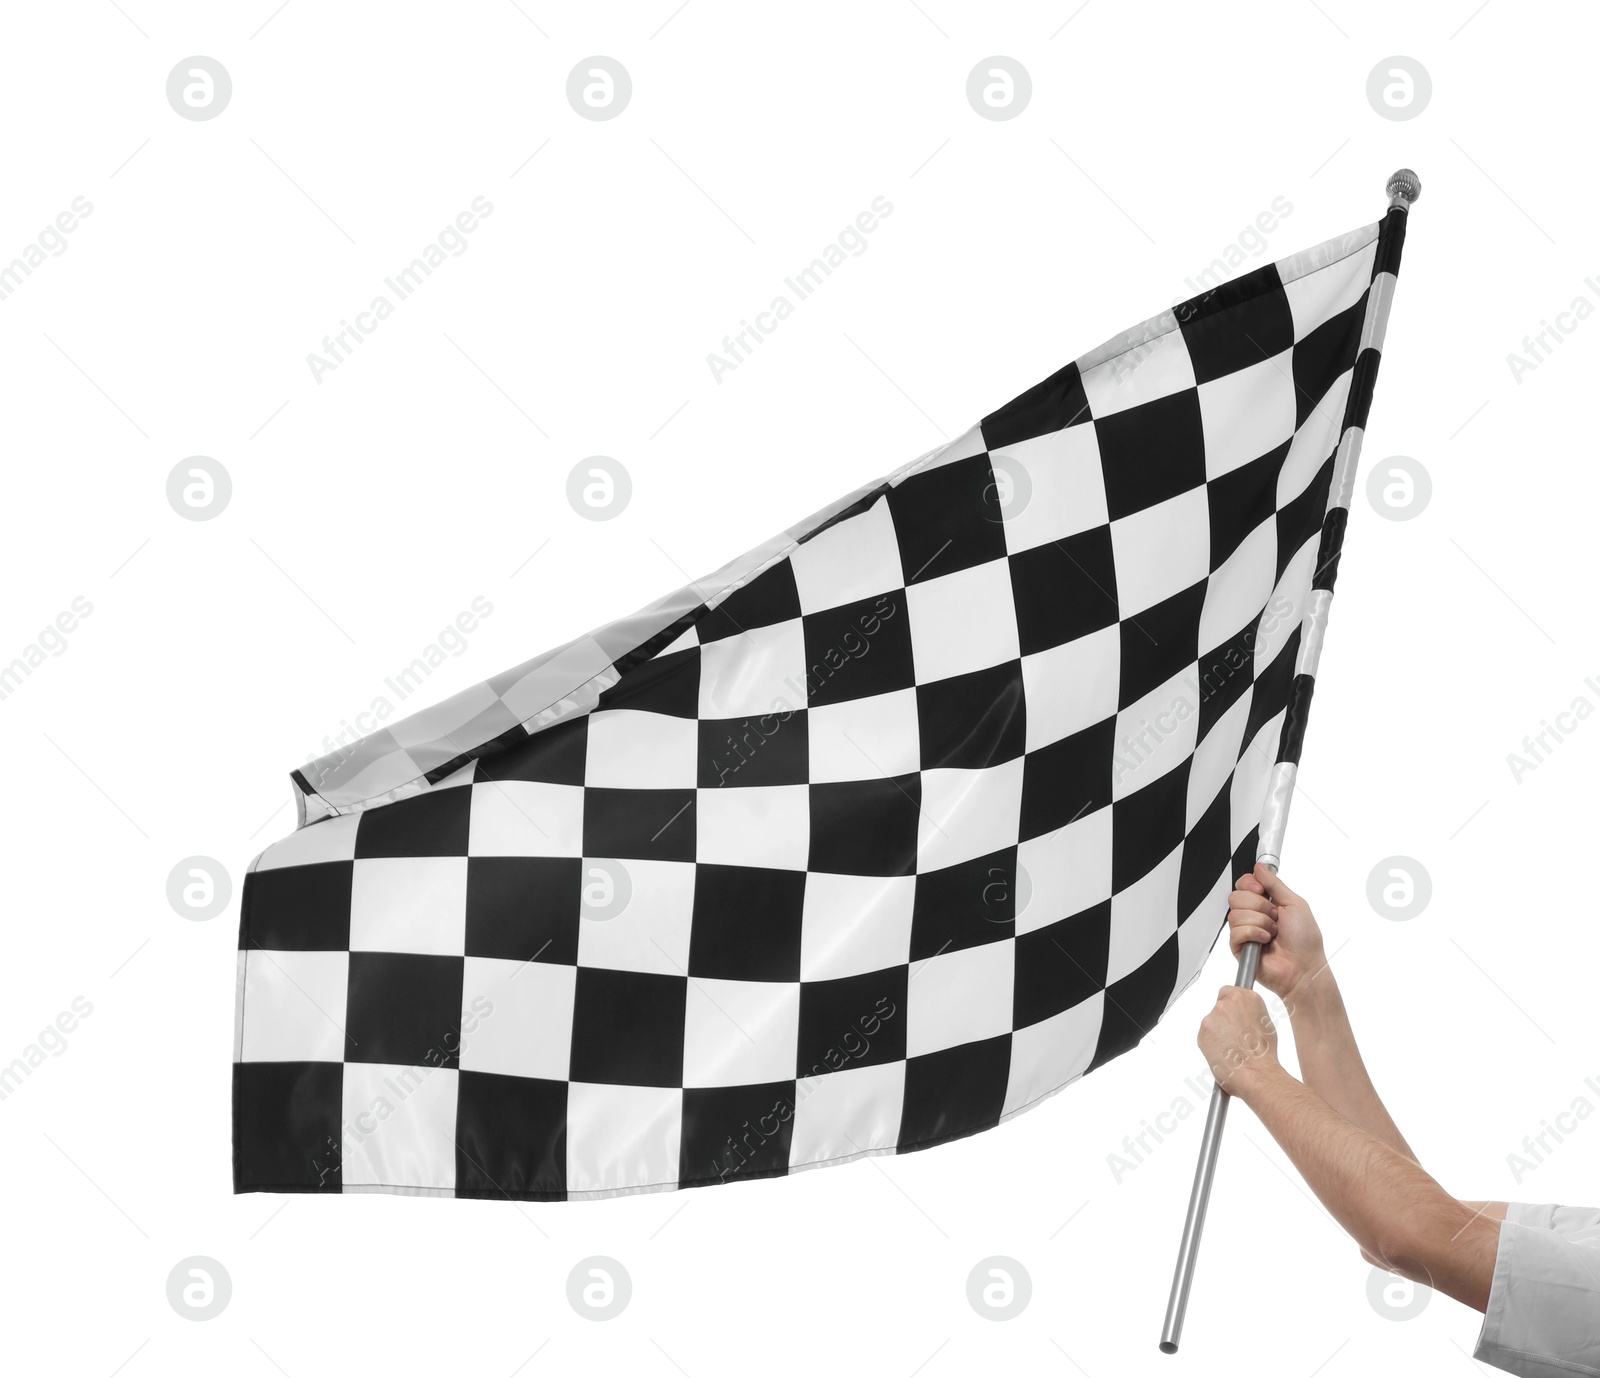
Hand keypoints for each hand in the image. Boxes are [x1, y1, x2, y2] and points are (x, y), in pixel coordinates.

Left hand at [1197, 986, 1280, 1098]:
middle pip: (1220, 1007)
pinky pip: (1206, 1035)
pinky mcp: (1202, 1031)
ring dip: (1218, 1032)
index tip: (1233, 1013)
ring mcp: (1212, 1017)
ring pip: (1212, 1022)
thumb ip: (1249, 1012)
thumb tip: (1243, 1013)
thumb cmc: (1264, 1053)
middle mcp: (1227, 1003)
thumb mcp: (1264, 1023)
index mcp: (1246, 997)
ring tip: (1232, 1048)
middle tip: (1236, 1036)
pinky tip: (1224, 1052)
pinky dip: (1212, 1043)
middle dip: (1225, 1020)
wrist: (1256, 1072)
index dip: (1231, 1004)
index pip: (1229, 991)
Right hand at [1227, 865, 1326, 1005]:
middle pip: (1235, 896)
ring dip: (1260, 922)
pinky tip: (1265, 941)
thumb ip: (1275, 884)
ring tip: (1272, 933)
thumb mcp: (1295, 904)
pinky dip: (1253, 934)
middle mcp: (1253, 915)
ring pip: (1235, 914)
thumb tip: (1260, 867)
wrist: (1304, 968)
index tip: (1261, 890)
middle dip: (1258, 905)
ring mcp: (1244, 931)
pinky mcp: (1238, 947)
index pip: (1244, 883)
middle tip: (1274, 917)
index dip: (1250, 884)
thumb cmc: (1305, 940)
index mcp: (1266, 903)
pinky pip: (1235, 932)